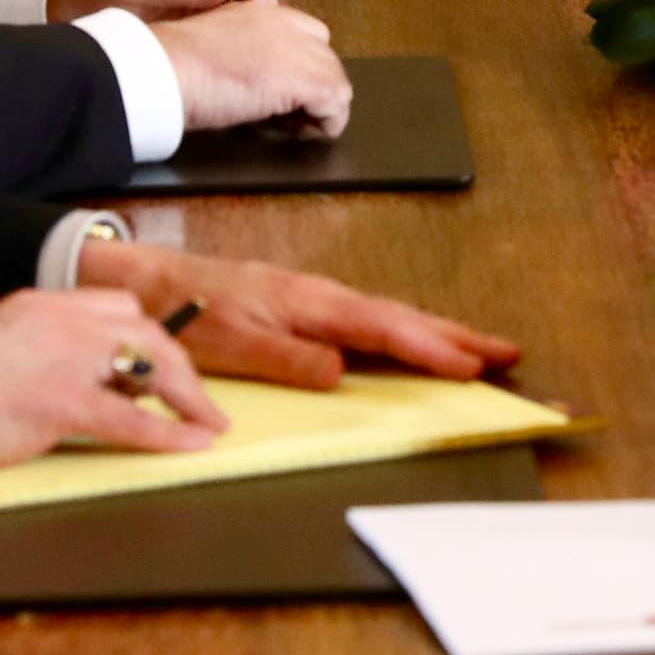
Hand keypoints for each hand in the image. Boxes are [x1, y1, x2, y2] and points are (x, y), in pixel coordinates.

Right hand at [0, 287, 225, 473]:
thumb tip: (88, 373)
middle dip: (179, 367)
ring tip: (207, 419)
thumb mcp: (1, 343)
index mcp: (43, 304)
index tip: (167, 359)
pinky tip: (193, 441)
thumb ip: (45, 346)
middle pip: (146, 332)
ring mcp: (66, 361)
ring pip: (150, 367)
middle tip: (200, 398)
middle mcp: (62, 321)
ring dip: (187, 396)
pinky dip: (170, 432)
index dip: (150, 335)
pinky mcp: (63, 404)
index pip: (118, 307)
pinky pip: (132, 418)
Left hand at [79, 239, 523, 389]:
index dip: (432, 349)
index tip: (473, 366)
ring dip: (438, 333)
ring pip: (390, 318)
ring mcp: (315, 300)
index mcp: (311, 304)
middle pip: (402, 317)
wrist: (146, 283)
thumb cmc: (184, 314)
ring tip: (480, 349)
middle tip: (508, 352)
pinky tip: (414, 344)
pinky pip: (370, 320)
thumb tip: (342, 371)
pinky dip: (404, 332)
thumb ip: (287, 359)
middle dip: (457, 336)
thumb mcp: (230, 344)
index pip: (384, 329)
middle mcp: (322, 297)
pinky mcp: (304, 306)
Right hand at [149, 0, 352, 134]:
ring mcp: (300, 50)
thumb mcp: (216, 49)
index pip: (307, 37)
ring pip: (336, 83)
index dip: (298, 69)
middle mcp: (287, 24)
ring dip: (316, 108)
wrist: (162, 69)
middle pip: (327, 60)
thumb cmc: (172, 65)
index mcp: (262, 12)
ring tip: (283, 126)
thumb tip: (259, 84)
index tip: (277, 93)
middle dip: (311, 89)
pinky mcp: (306, 79)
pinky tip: (291, 132)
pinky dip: (322, 124)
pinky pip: (336, 104)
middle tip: (280, 115)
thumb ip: (246, 54)